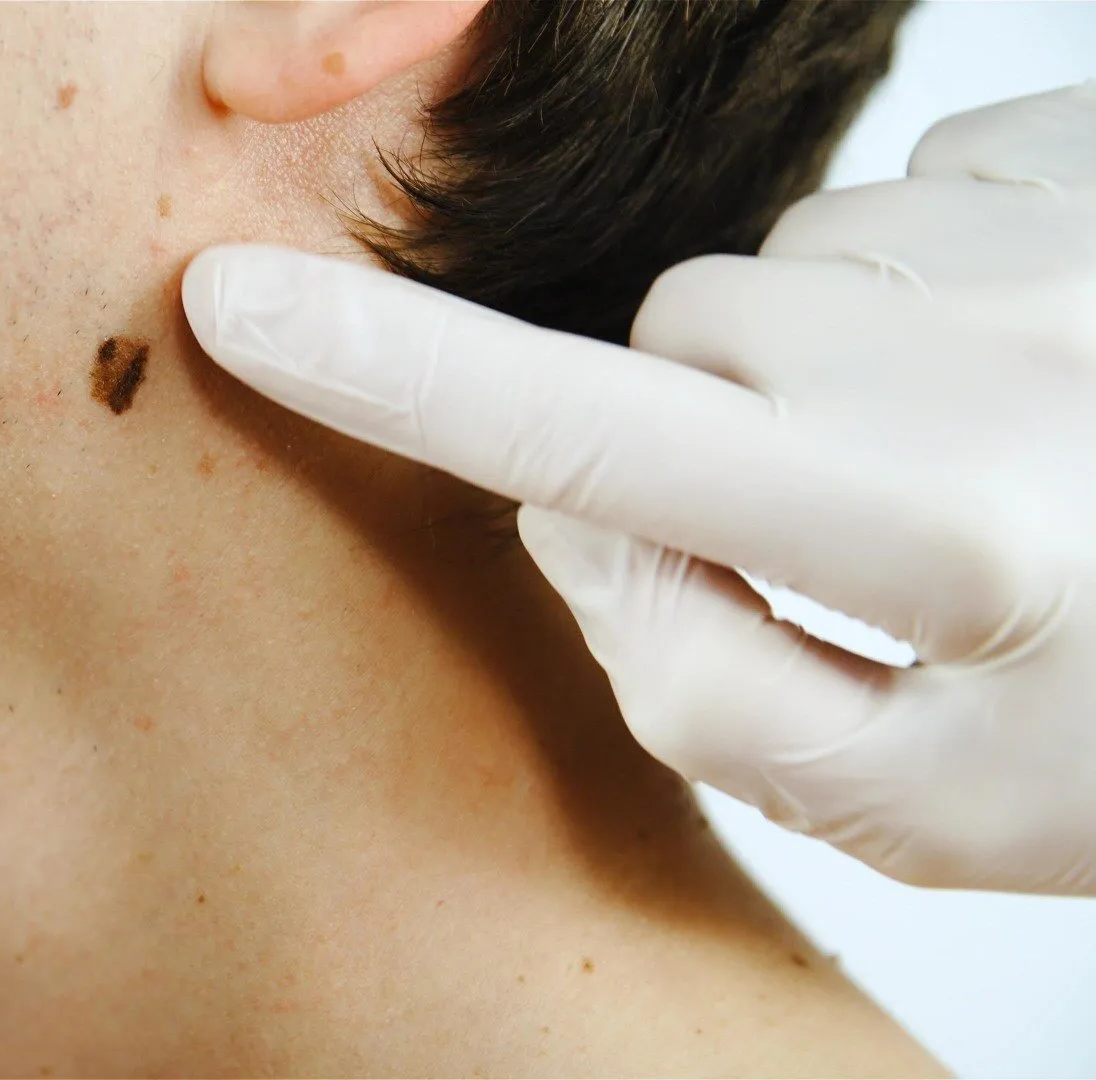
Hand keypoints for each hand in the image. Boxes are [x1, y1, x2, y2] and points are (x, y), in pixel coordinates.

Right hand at [182, 82, 1095, 894]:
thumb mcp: (926, 808)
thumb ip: (692, 683)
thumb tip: (569, 506)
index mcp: (929, 527)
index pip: (577, 431)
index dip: (386, 371)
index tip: (234, 303)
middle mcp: (976, 345)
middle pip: (670, 334)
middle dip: (697, 433)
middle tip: (844, 542)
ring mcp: (1047, 226)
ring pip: (785, 270)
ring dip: (820, 363)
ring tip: (973, 459)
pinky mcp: (1093, 150)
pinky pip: (912, 194)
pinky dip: (927, 284)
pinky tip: (1037, 367)